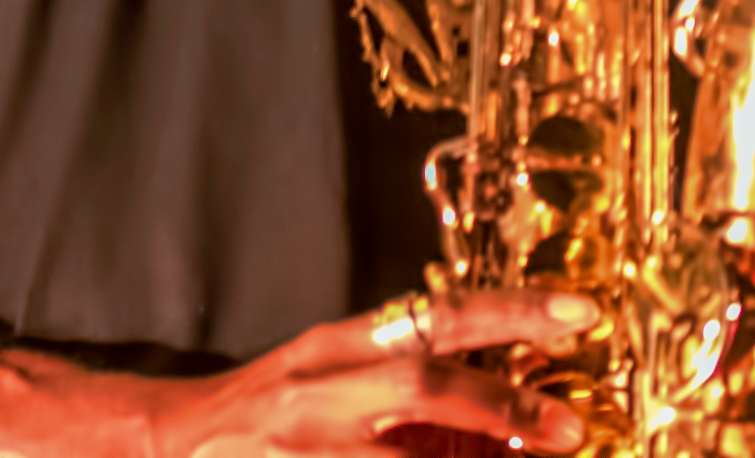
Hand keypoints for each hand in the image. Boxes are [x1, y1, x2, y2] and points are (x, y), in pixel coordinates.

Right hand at [146, 287, 597, 455]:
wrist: (174, 442)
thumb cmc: (270, 409)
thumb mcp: (333, 370)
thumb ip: (405, 377)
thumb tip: (508, 406)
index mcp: (341, 344)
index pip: (437, 315)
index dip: (512, 310)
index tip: (580, 313)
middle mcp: (326, 389)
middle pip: (424, 385)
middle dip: (502, 405)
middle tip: (569, 428)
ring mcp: (313, 451)